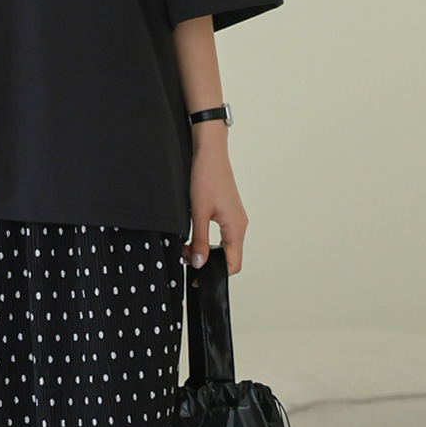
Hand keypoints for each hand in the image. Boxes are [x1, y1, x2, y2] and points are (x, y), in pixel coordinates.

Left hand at [180, 131, 247, 274]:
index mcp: (236, 227)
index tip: (196, 275)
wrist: (209, 151)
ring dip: (206, 249)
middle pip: (229, 257)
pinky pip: (222, 235)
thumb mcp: (198, 212)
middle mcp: (239, 224)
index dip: (216, 274)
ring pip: (224, 246)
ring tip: (187, 244)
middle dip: (207, 262)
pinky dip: (208, 239)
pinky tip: (194, 233)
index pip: (233, 264)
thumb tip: (199, 263)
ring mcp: (235, 218)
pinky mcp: (228, 212)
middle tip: (186, 254)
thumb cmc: (206, 176)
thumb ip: (199, 240)